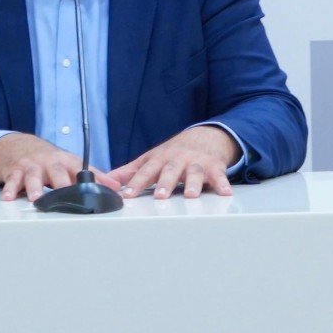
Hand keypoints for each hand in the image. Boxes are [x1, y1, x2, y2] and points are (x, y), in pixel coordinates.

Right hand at [0, 132, 121, 201]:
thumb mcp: (73, 164)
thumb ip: (94, 176)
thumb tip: (117, 187)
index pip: (80, 170)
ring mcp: (32, 166)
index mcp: (67, 162)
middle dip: (60, 183)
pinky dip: (9, 188)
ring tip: (35, 198)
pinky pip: (12, 179)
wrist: (23, 146)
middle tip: (64, 195)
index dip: (89, 180)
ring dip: (34, 186)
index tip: (94, 191)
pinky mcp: (15, 171)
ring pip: (33, 175)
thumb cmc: (52, 160)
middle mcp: (50, 163)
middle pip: (56, 171)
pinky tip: (8, 197)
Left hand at [112, 125, 240, 198]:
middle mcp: (178, 159)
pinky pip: (219, 176)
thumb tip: (107, 181)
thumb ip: (130, 171)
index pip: (146, 171)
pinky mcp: (214, 167)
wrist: (205, 137)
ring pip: (194, 172)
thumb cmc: (174, 153)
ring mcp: (196, 162)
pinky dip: (223, 184)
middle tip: (160, 195)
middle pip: (170, 170)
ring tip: (190, 195)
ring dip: (192, 183)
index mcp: (160, 159)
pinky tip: (225, 192)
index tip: (128, 194)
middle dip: (165, 182)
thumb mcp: (151, 159)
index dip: (136, 182)